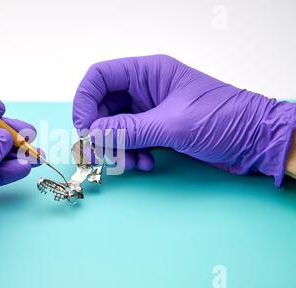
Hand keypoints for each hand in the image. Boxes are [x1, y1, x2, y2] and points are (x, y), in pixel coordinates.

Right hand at [73, 55, 295, 185]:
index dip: (85, 101)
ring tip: (133, 161)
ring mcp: (150, 110)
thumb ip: (129, 129)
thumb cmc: (224, 120)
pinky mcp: (156, 129)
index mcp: (149, 73)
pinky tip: (146, 163)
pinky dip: (131, 153)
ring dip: (117, 147)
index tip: (84, 128)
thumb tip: (93, 133)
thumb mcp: (173, 124)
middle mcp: (145, 88)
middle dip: (100, 131)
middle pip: (103, 105)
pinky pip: (130, 140)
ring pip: (115, 127)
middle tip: (100, 153)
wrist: (255, 141)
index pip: (101, 77)